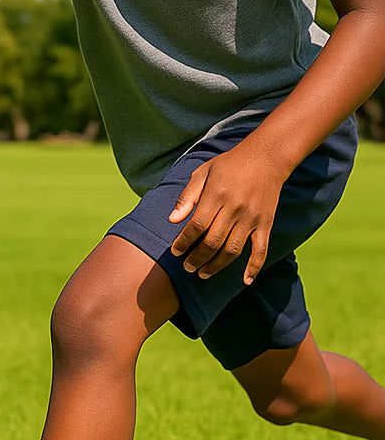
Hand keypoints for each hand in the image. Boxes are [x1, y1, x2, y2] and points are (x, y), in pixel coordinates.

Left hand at [168, 143, 288, 283]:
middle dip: (197, 258)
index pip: (196, 226)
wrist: (265, 158)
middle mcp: (234, 209)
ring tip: (203, 273)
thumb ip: (187, 196)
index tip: (175, 251)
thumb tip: (172, 220)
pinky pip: (261, 250)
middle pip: (213, 242)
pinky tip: (245, 281)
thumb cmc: (228, 165)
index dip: (184, 242)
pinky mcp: (266, 224)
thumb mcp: (203, 172)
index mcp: (216, 195)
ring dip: (217, 265)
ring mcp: (252, 218)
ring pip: (233, 250)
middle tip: (186, 267)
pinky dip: (254, 267)